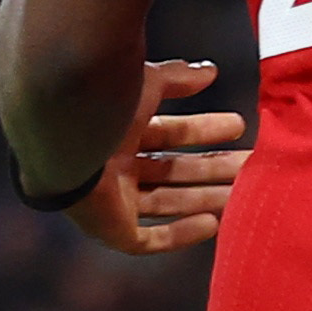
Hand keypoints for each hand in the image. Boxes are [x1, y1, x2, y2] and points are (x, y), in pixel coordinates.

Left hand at [62, 60, 251, 256]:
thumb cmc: (100, 101)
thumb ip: (177, 79)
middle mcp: (110, 164)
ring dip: (205, 198)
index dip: (201, 131)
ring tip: (244, 192)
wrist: (62, 133)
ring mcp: (108, 198)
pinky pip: (147, 239)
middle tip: (249, 162)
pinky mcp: (107, 228)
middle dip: (212, 166)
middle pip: (171, 170)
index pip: (165, 134)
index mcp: (115, 129)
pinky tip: (212, 224)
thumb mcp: (147, 83)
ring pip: (166, 202)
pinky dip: (180, 234)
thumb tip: (209, 71)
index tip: (235, 126)